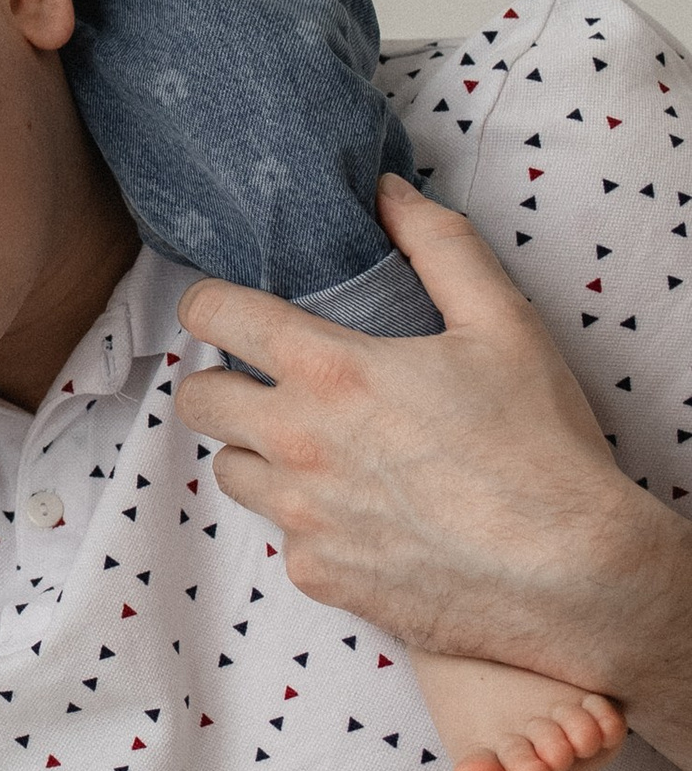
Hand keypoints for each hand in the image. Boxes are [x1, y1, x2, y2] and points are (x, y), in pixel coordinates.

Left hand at [175, 172, 691, 728]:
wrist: (573, 575)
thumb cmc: (540, 446)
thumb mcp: (503, 322)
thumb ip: (439, 244)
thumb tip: (388, 194)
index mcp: (330, 372)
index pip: (213, 315)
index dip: (208, 303)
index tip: (223, 309)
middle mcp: (297, 443)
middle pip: (198, 400)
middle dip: (222, 382)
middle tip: (270, 382)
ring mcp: (301, 516)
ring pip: (231, 471)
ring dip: (260, 454)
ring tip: (321, 450)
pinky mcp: (319, 575)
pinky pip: (283, 537)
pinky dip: (309, 521)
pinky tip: (364, 514)